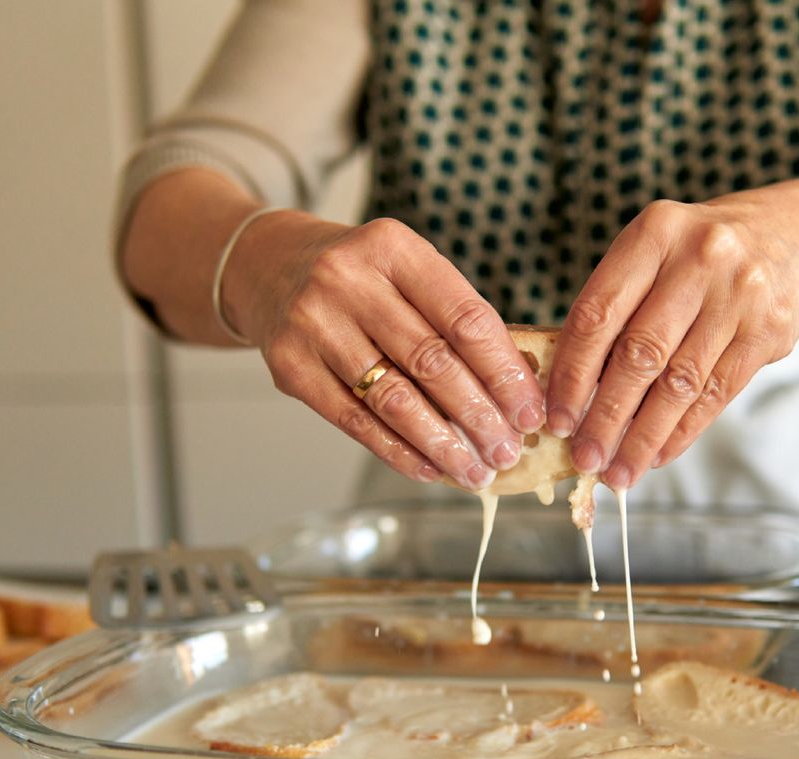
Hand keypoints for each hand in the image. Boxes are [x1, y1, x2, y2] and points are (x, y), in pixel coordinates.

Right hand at [226, 213, 545, 489]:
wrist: (268, 267)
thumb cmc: (362, 278)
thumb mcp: (406, 271)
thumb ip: (453, 318)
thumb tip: (514, 392)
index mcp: (393, 248)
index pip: (465, 318)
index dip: (504, 371)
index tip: (530, 411)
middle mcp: (348, 280)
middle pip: (432, 361)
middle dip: (479, 415)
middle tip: (508, 451)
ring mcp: (314, 323)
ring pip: (394, 398)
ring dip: (442, 443)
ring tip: (475, 470)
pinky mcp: (290, 366)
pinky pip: (354, 420)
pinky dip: (397, 451)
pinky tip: (428, 469)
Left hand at [544, 192, 798, 490]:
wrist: (792, 238)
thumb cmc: (698, 258)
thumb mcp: (654, 256)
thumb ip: (616, 310)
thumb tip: (573, 397)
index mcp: (654, 233)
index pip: (598, 314)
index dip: (572, 373)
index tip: (556, 419)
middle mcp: (700, 258)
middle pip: (639, 354)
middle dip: (605, 417)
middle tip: (584, 459)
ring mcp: (741, 294)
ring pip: (679, 383)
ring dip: (643, 437)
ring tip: (618, 471)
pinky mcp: (769, 329)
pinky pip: (716, 394)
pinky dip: (682, 431)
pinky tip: (658, 455)